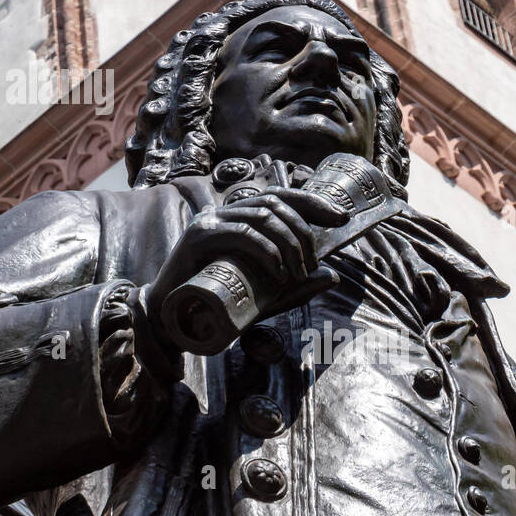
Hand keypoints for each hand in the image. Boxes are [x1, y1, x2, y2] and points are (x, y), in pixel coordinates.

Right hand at [144, 186, 350, 326]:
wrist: (173, 319)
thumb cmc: (218, 304)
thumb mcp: (266, 296)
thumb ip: (296, 286)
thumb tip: (333, 276)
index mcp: (238, 217)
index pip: (280, 196)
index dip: (313, 202)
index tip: (342, 217)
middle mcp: (223, 212)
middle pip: (275, 203)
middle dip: (303, 230)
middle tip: (312, 264)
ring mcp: (209, 221)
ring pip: (262, 216)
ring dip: (289, 243)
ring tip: (297, 272)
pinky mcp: (198, 237)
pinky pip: (241, 233)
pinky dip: (266, 250)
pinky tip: (278, 272)